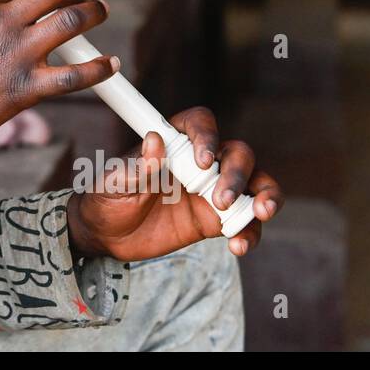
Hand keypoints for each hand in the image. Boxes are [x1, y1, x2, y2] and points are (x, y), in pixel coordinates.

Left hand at [66, 106, 284, 260]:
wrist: (106, 235)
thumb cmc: (106, 198)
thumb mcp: (114, 182)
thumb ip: (137, 166)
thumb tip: (155, 141)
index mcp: (172, 143)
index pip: (200, 124)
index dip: (207, 136)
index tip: (202, 160)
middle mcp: (198, 162)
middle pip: (237, 153)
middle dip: (237, 172)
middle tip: (220, 199)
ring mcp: (211, 191)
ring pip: (254, 183)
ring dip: (264, 195)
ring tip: (257, 213)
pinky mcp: (215, 220)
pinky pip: (245, 222)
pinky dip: (250, 232)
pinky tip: (238, 246)